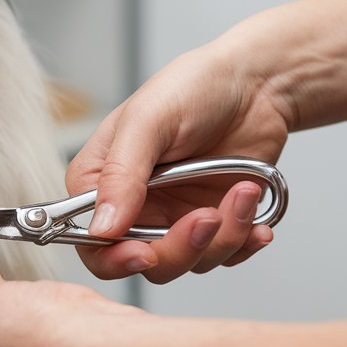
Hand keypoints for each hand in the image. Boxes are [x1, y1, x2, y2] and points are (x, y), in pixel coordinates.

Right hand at [67, 41, 291, 282]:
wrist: (257, 83)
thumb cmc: (194, 86)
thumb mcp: (148, 120)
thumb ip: (120, 174)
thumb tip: (101, 226)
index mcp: (100, 180)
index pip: (90, 240)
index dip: (113, 257)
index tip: (143, 253)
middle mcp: (134, 205)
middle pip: (142, 261)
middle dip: (180, 248)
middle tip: (207, 216)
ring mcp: (173, 216)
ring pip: (188, 263)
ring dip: (223, 236)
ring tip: (242, 192)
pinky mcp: (212, 222)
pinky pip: (224, 256)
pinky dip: (243, 240)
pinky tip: (252, 211)